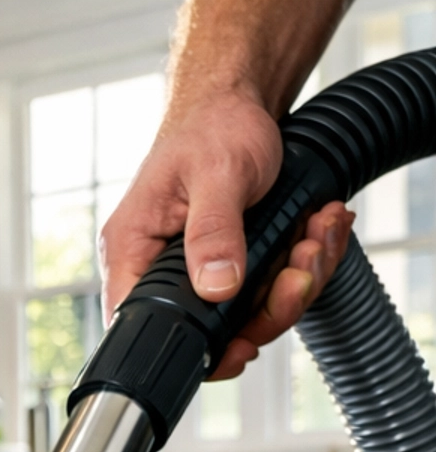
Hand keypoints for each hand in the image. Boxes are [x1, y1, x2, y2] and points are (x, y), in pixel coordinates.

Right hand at [100, 87, 354, 378]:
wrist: (238, 100)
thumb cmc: (212, 126)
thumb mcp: (216, 174)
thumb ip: (213, 232)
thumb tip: (216, 287)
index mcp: (133, 253)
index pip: (146, 327)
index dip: (198, 351)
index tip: (243, 346)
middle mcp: (160, 271)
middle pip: (214, 331)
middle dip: (272, 304)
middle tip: (302, 263)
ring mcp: (198, 271)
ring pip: (252, 313)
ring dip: (299, 278)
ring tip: (318, 232)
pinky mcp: (232, 265)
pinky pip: (271, 288)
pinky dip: (304, 262)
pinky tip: (317, 227)